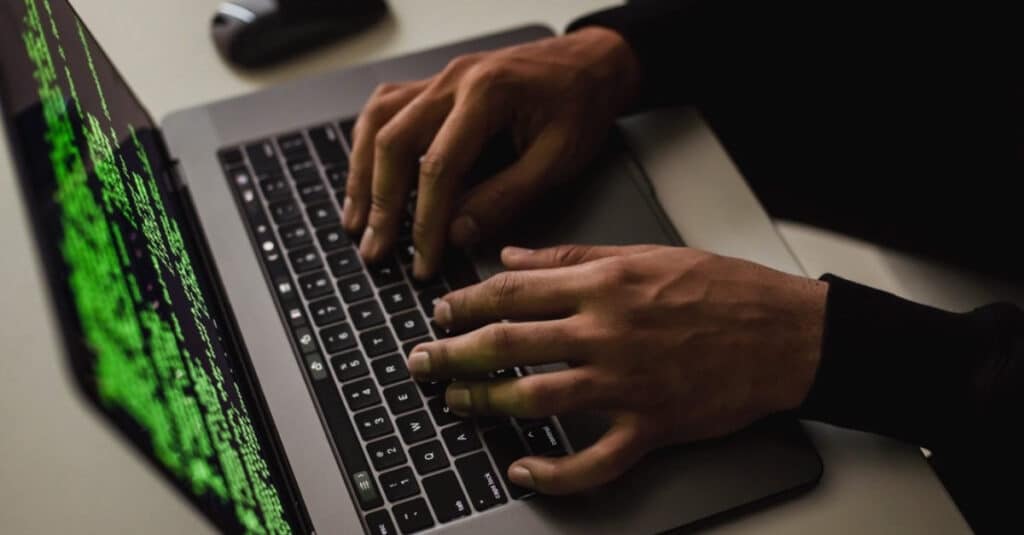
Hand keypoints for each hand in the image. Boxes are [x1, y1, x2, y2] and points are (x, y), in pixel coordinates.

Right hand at [343, 28, 640, 277]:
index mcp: (487, 93)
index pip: (439, 166)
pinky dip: (369, 145)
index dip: (426, 221)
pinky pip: (386, 109)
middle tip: (376, 249)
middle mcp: (454, 80)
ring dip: (362, 174)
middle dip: (381, 203)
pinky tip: (365, 174)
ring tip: (357, 221)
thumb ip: (507, 197)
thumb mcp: (558, 159)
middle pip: (394, 141)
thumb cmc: (581, 104)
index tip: (423, 259)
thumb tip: (458, 234)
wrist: (591, 64)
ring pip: (378, 122)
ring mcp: (440, 79)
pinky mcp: (436, 86)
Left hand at [408, 245, 827, 493]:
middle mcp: (607, 331)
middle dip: (453, 354)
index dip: (464, 304)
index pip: (512, 291)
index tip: (439, 313)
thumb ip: (572, 255)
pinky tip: (523, 471)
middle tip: (422, 362)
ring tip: (456, 404)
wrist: (786, 334)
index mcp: (604, 283)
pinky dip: (554, 473)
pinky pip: (593, 461)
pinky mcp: (650, 426)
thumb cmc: (723, 289)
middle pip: (508, 344)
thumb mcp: (645, 253)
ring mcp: (627, 383)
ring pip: (536, 399)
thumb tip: (513, 256)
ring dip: (486, 404)